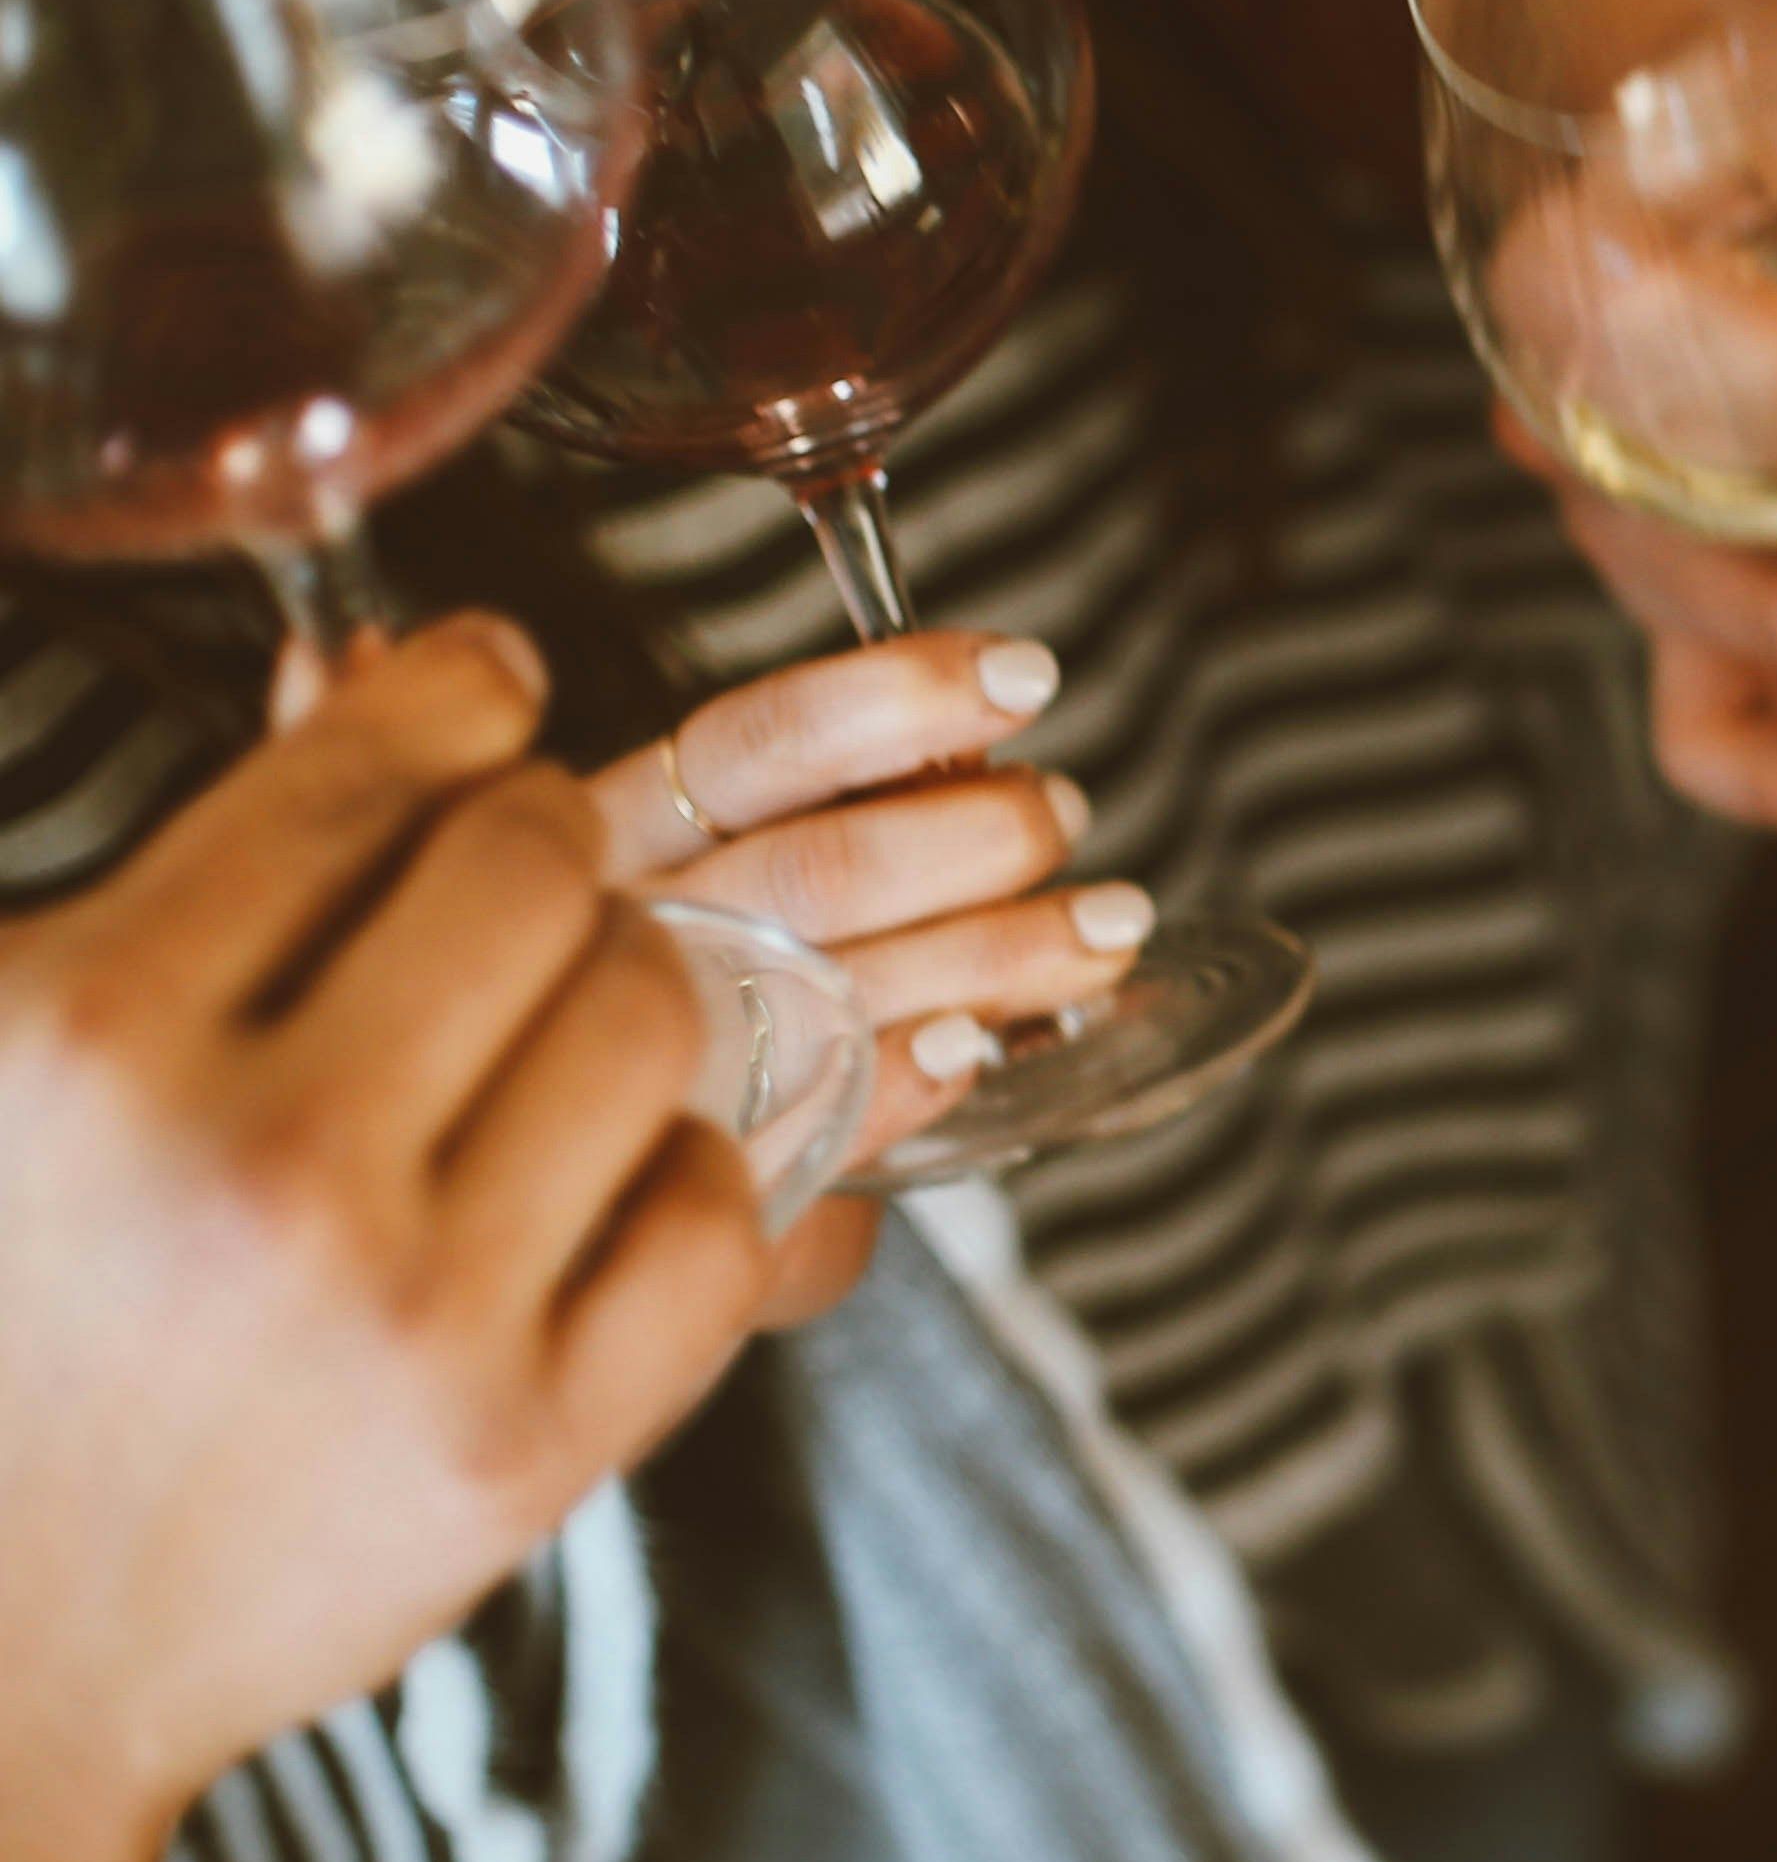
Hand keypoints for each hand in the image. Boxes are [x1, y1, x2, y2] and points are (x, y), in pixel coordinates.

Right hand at [0, 619, 776, 1854]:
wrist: (0, 1651)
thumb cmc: (5, 1313)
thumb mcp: (14, 1061)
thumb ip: (193, 882)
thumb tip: (360, 665)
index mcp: (89, 1034)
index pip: (359, 780)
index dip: (457, 700)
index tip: (493, 688)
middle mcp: (259, 1161)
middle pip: (540, 870)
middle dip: (546, 850)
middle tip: (525, 883)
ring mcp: (412, 1312)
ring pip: (656, 1016)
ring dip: (633, 994)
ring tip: (562, 1029)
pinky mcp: (529, 1446)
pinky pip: (718, 1211)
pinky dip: (688, 1172)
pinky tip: (608, 1181)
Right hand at [594, 630, 1122, 1312]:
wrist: (584, 1187)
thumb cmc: (678, 981)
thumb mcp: (719, 858)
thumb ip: (828, 804)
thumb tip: (979, 760)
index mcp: (618, 830)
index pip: (753, 744)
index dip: (892, 700)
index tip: (1022, 674)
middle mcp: (628, 934)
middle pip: (817, 866)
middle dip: (976, 834)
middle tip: (1063, 812)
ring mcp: (661, 1057)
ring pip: (840, 983)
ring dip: (999, 948)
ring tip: (1107, 923)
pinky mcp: (701, 1166)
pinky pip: (825, 1116)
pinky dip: (916, 1070)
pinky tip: (982, 1043)